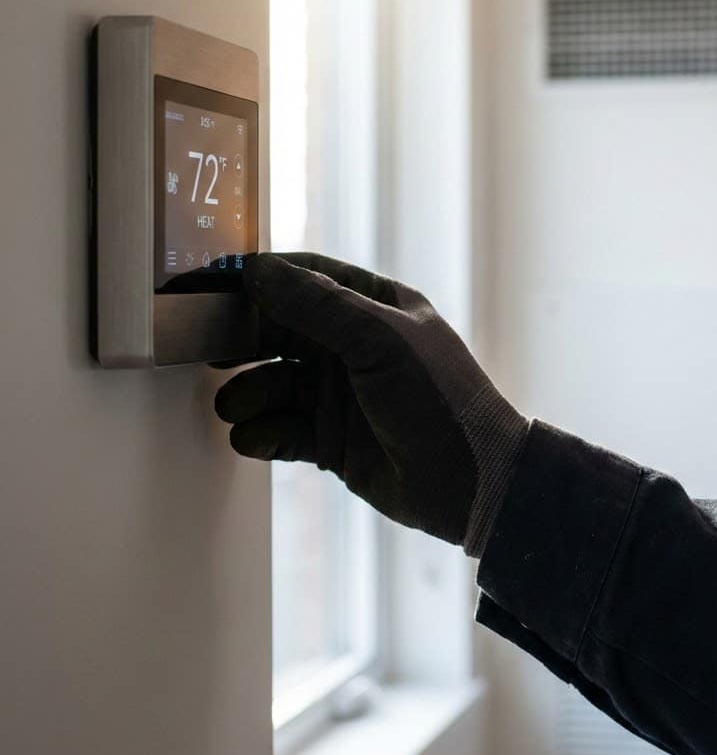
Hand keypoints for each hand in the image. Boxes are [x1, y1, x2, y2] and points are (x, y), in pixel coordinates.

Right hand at [213, 252, 529, 555]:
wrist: (472, 484)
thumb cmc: (439, 398)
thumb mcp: (381, 341)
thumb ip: (319, 305)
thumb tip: (259, 270)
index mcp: (375, 306)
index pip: (306, 279)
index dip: (259, 279)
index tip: (210, 285)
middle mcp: (354, 346)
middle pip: (280, 331)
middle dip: (244, 341)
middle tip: (207, 351)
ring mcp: (341, 394)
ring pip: (273, 383)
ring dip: (249, 393)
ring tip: (239, 406)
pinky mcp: (330, 441)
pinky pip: (280, 430)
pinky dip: (262, 433)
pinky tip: (256, 437)